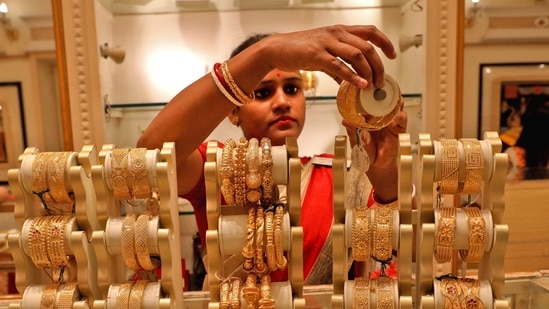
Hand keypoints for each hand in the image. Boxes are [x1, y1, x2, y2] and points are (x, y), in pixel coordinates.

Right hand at [261, 25, 396, 88]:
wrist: (276, 48)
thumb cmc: (298, 49)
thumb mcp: (322, 54)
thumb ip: (337, 65)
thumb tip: (348, 81)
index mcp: (340, 31)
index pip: (370, 32)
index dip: (384, 43)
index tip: (392, 55)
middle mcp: (336, 33)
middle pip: (367, 47)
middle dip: (378, 66)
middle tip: (381, 81)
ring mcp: (327, 43)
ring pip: (357, 55)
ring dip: (368, 72)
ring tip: (372, 85)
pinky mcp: (316, 54)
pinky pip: (339, 65)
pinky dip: (352, 76)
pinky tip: (359, 84)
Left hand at [343, 97, 406, 201]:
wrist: (376, 166)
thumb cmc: (365, 152)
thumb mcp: (356, 141)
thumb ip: (352, 130)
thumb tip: (345, 120)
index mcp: (368, 117)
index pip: (369, 101)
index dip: (368, 94)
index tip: (365, 87)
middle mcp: (380, 116)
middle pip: (384, 100)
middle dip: (383, 93)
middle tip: (380, 90)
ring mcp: (390, 121)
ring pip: (395, 106)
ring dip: (394, 101)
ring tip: (389, 101)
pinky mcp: (398, 128)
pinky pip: (401, 119)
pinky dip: (398, 117)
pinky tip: (392, 121)